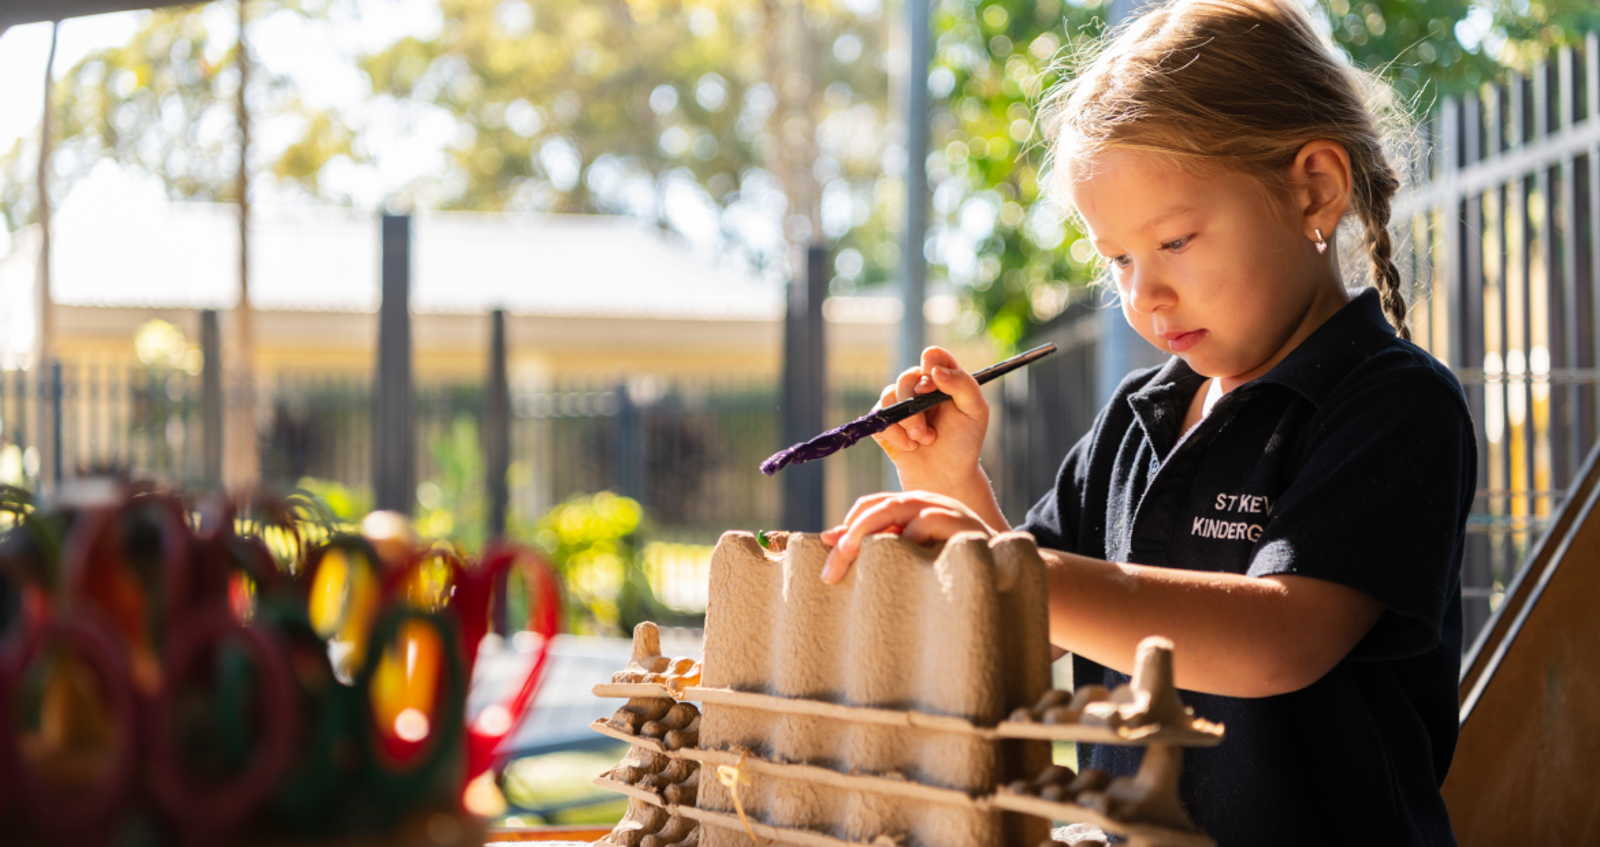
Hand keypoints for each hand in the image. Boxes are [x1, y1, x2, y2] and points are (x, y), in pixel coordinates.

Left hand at [818, 491, 993, 583]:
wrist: (1004, 569)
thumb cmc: (950, 563)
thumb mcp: (911, 552)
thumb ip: (875, 543)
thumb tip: (825, 538)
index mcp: (910, 506)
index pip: (869, 506)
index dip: (846, 528)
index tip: (830, 559)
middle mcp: (924, 501)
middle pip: (875, 509)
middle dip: (848, 540)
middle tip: (830, 574)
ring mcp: (941, 509)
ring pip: (894, 510)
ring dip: (866, 537)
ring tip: (849, 563)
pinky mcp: (958, 523)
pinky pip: (923, 525)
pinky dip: (905, 542)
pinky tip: (894, 566)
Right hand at [872, 347, 988, 493]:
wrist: (946, 475)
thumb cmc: (964, 442)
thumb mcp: (975, 411)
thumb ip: (963, 385)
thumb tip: (936, 370)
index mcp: (944, 379)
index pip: (934, 357)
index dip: (931, 365)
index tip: (932, 385)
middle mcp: (920, 387)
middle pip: (907, 377)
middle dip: (915, 406)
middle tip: (928, 431)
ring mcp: (901, 404)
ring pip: (889, 396)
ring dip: (906, 422)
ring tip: (922, 440)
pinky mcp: (885, 421)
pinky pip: (878, 417)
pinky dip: (894, 434)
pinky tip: (910, 447)